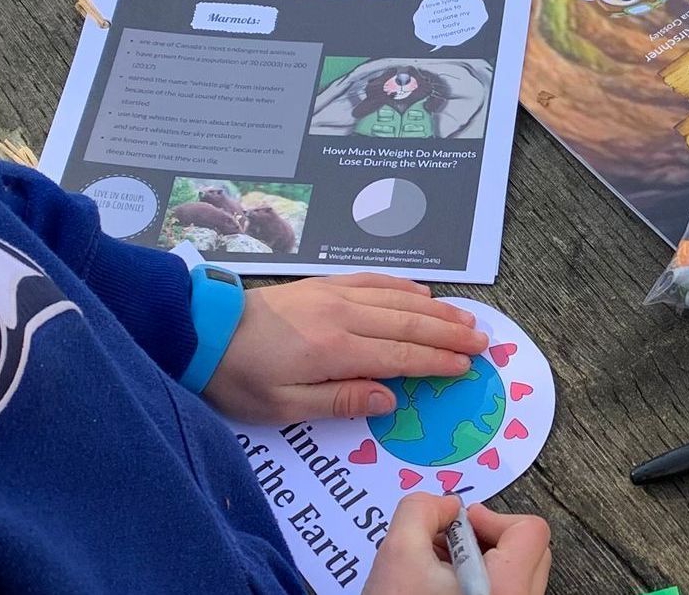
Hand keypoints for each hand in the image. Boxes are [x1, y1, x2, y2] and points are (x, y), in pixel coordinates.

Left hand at [204, 274, 487, 422]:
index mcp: (335, 350)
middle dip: (449, 334)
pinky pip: (375, 280)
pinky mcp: (326, 283)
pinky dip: (404, 286)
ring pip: (399, 299)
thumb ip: (340, 400)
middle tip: (483, 341)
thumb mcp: (283, 407)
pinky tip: (423, 294)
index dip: (436, 362)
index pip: (400, 356)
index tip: (466, 367)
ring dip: (436, 310)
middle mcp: (343, 315)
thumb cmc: (241, 378)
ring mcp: (336, 294)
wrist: (205, 332)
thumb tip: (390, 398)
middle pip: (409, 324)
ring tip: (466, 319)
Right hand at [364, 495, 552, 594]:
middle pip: (530, 552)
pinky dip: (479, 586)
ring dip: (482, 563)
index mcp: (505, 589)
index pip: (530, 531)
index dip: (492, 518)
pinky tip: (442, 591)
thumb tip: (445, 506)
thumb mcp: (397, 553)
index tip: (459, 526)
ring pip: (516, 578)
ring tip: (439, 572)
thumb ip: (421, 511)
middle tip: (450, 545)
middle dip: (489, 538)